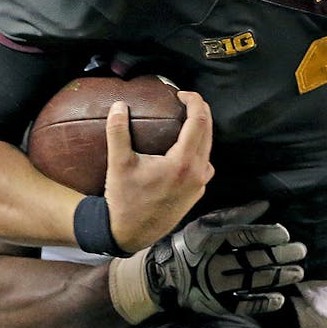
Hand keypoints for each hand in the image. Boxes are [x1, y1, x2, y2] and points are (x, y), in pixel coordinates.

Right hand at [104, 92, 214, 251]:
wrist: (130, 233)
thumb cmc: (124, 200)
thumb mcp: (118, 164)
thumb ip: (118, 132)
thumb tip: (119, 105)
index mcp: (182, 163)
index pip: (199, 122)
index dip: (194, 102)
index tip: (181, 94)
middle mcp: (197, 174)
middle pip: (208, 133)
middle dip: (200, 112)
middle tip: (186, 100)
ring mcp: (199, 186)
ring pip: (208, 150)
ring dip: (201, 131)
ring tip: (186, 120)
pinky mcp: (196, 194)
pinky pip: (204, 165)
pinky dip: (198, 150)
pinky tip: (184, 148)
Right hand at [109, 200, 306, 322]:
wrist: (162, 276)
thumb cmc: (188, 244)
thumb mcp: (207, 223)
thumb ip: (236, 215)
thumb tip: (265, 204)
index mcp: (213, 240)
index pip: (244, 236)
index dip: (266, 234)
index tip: (285, 233)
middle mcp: (216, 262)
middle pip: (254, 259)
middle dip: (280, 255)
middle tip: (301, 251)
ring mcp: (217, 285)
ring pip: (253, 281)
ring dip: (278, 277)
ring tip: (298, 273)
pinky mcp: (217, 304)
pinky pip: (243, 304)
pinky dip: (262, 303)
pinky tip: (280, 299)